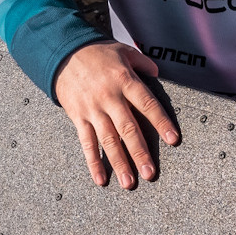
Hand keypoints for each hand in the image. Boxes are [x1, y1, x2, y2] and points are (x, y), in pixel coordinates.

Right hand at [54, 42, 180, 188]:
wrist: (61, 52)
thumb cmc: (96, 53)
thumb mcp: (123, 51)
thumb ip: (143, 63)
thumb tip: (158, 73)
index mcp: (124, 81)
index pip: (147, 104)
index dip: (161, 122)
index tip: (173, 140)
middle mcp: (109, 97)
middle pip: (128, 129)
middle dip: (140, 153)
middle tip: (150, 174)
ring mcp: (93, 109)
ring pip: (108, 140)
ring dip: (119, 163)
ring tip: (129, 183)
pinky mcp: (78, 117)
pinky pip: (86, 143)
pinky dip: (93, 162)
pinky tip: (101, 179)